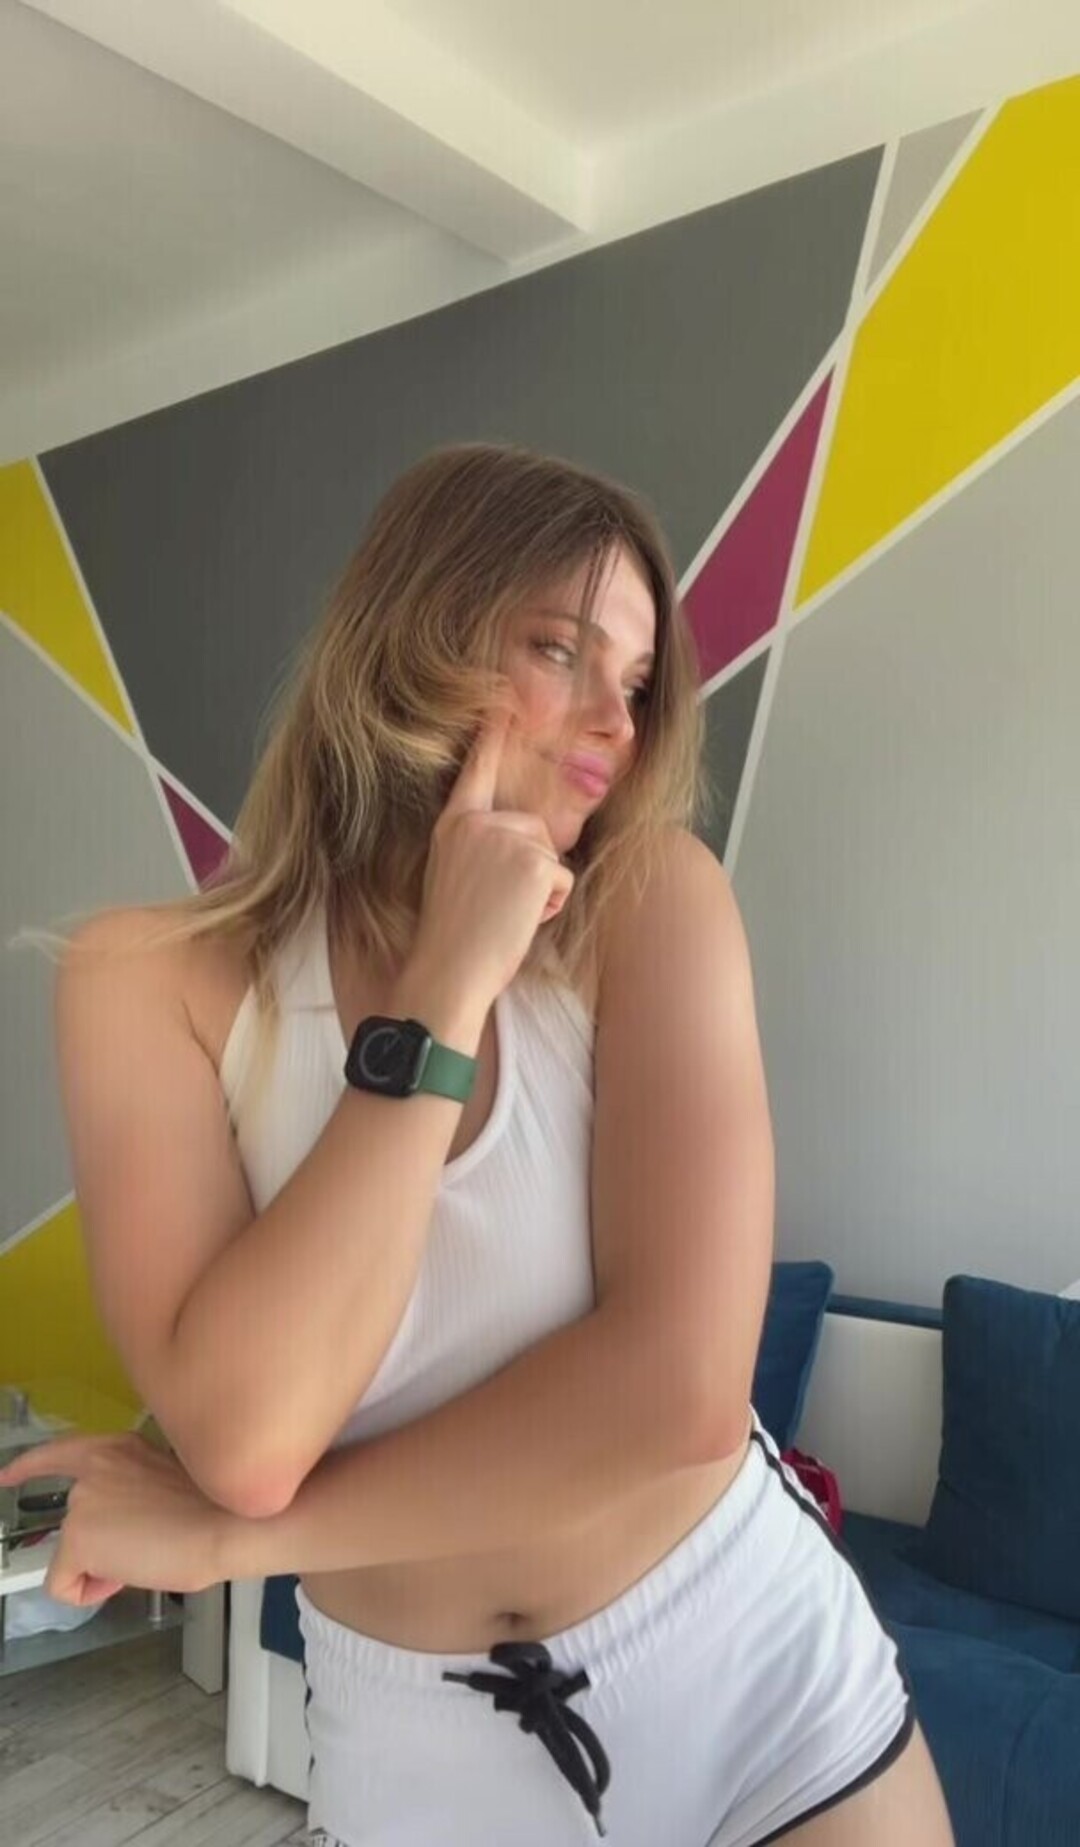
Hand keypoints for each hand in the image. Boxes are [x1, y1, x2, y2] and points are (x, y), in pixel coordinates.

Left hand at [0, 1434, 234, 1604]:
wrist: (227, 1525)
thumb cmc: (216, 1510)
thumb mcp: (165, 1484)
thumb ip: (131, 1492)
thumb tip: (122, 1529)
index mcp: (118, 1449)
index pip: (61, 1452)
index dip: (28, 1467)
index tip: (6, 1476)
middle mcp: (94, 1468)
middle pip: (73, 1525)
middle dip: (102, 1548)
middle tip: (146, 1550)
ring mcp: (82, 1502)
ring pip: (74, 1557)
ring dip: (105, 1567)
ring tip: (149, 1557)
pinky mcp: (77, 1538)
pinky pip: (65, 1586)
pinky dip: (90, 1593)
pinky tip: (129, 1577)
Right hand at [411, 707, 574, 1004]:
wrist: (447, 973)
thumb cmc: (453, 936)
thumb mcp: (454, 874)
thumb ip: (480, 845)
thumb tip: (524, 836)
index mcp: (453, 824)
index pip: (476, 769)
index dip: (492, 735)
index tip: (502, 700)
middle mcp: (477, 823)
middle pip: (534, 826)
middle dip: (531, 867)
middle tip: (495, 904)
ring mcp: (506, 839)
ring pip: (550, 854)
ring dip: (539, 890)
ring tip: (502, 914)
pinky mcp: (534, 862)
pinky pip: (562, 878)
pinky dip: (550, 906)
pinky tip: (517, 920)